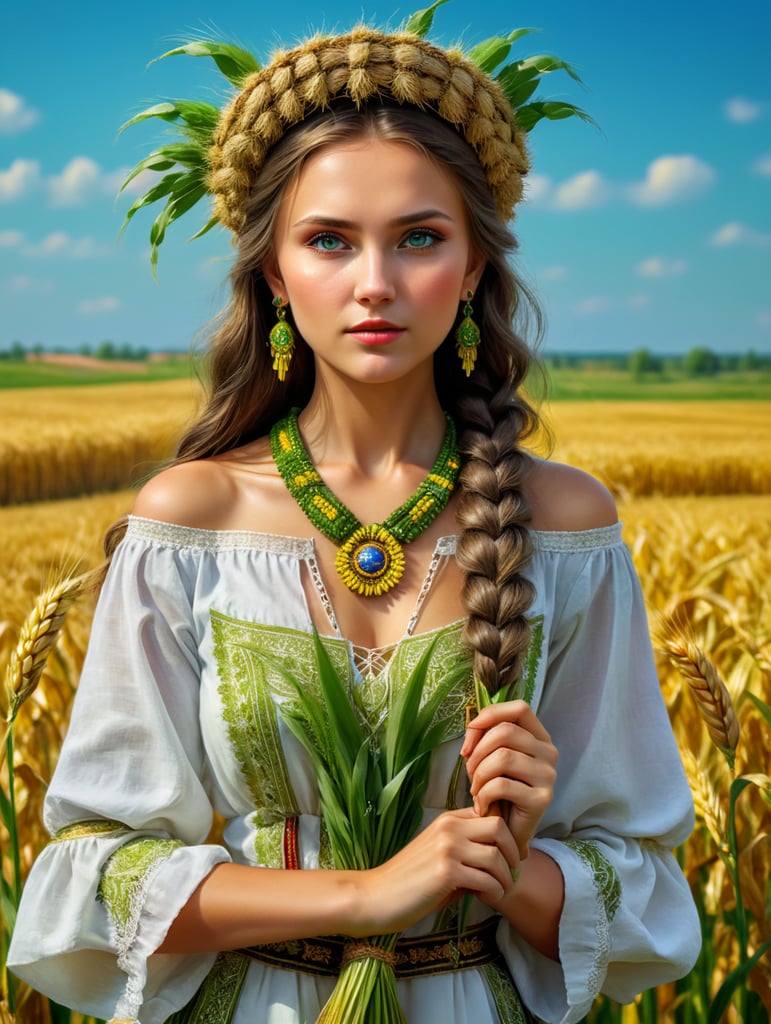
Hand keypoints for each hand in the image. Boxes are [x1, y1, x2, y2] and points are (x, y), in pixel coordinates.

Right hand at [356, 807, 519, 934]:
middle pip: (499, 828)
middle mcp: (449, 828)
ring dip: (505, 878)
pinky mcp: (446, 873)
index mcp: (448, 820)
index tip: (511, 858)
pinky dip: (494, 892)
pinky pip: (486, 879)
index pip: (492, 815)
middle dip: (513, 854)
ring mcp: (447, 848)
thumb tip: (504, 861)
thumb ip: (468, 852)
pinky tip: (485, 899)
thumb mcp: (440, 856)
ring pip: (496, 855)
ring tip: (499, 891)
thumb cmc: (410, 881)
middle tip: (511, 875)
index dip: (508, 837)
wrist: (375, 896)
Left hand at [461, 700, 557, 858]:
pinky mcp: (542, 799)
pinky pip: (501, 785)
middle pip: (505, 732)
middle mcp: (549, 753)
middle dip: (477, 751)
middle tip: (470, 774)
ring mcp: (549, 776)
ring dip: (478, 774)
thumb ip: (486, 736)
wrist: (506, 834)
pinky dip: (483, 794)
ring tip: (476, 790)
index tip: (470, 734)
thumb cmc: (497, 792)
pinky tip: (482, 805)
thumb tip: (472, 726)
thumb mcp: (491, 757)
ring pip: (502, 757)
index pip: (519, 709)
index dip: (490, 715)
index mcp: (539, 738)